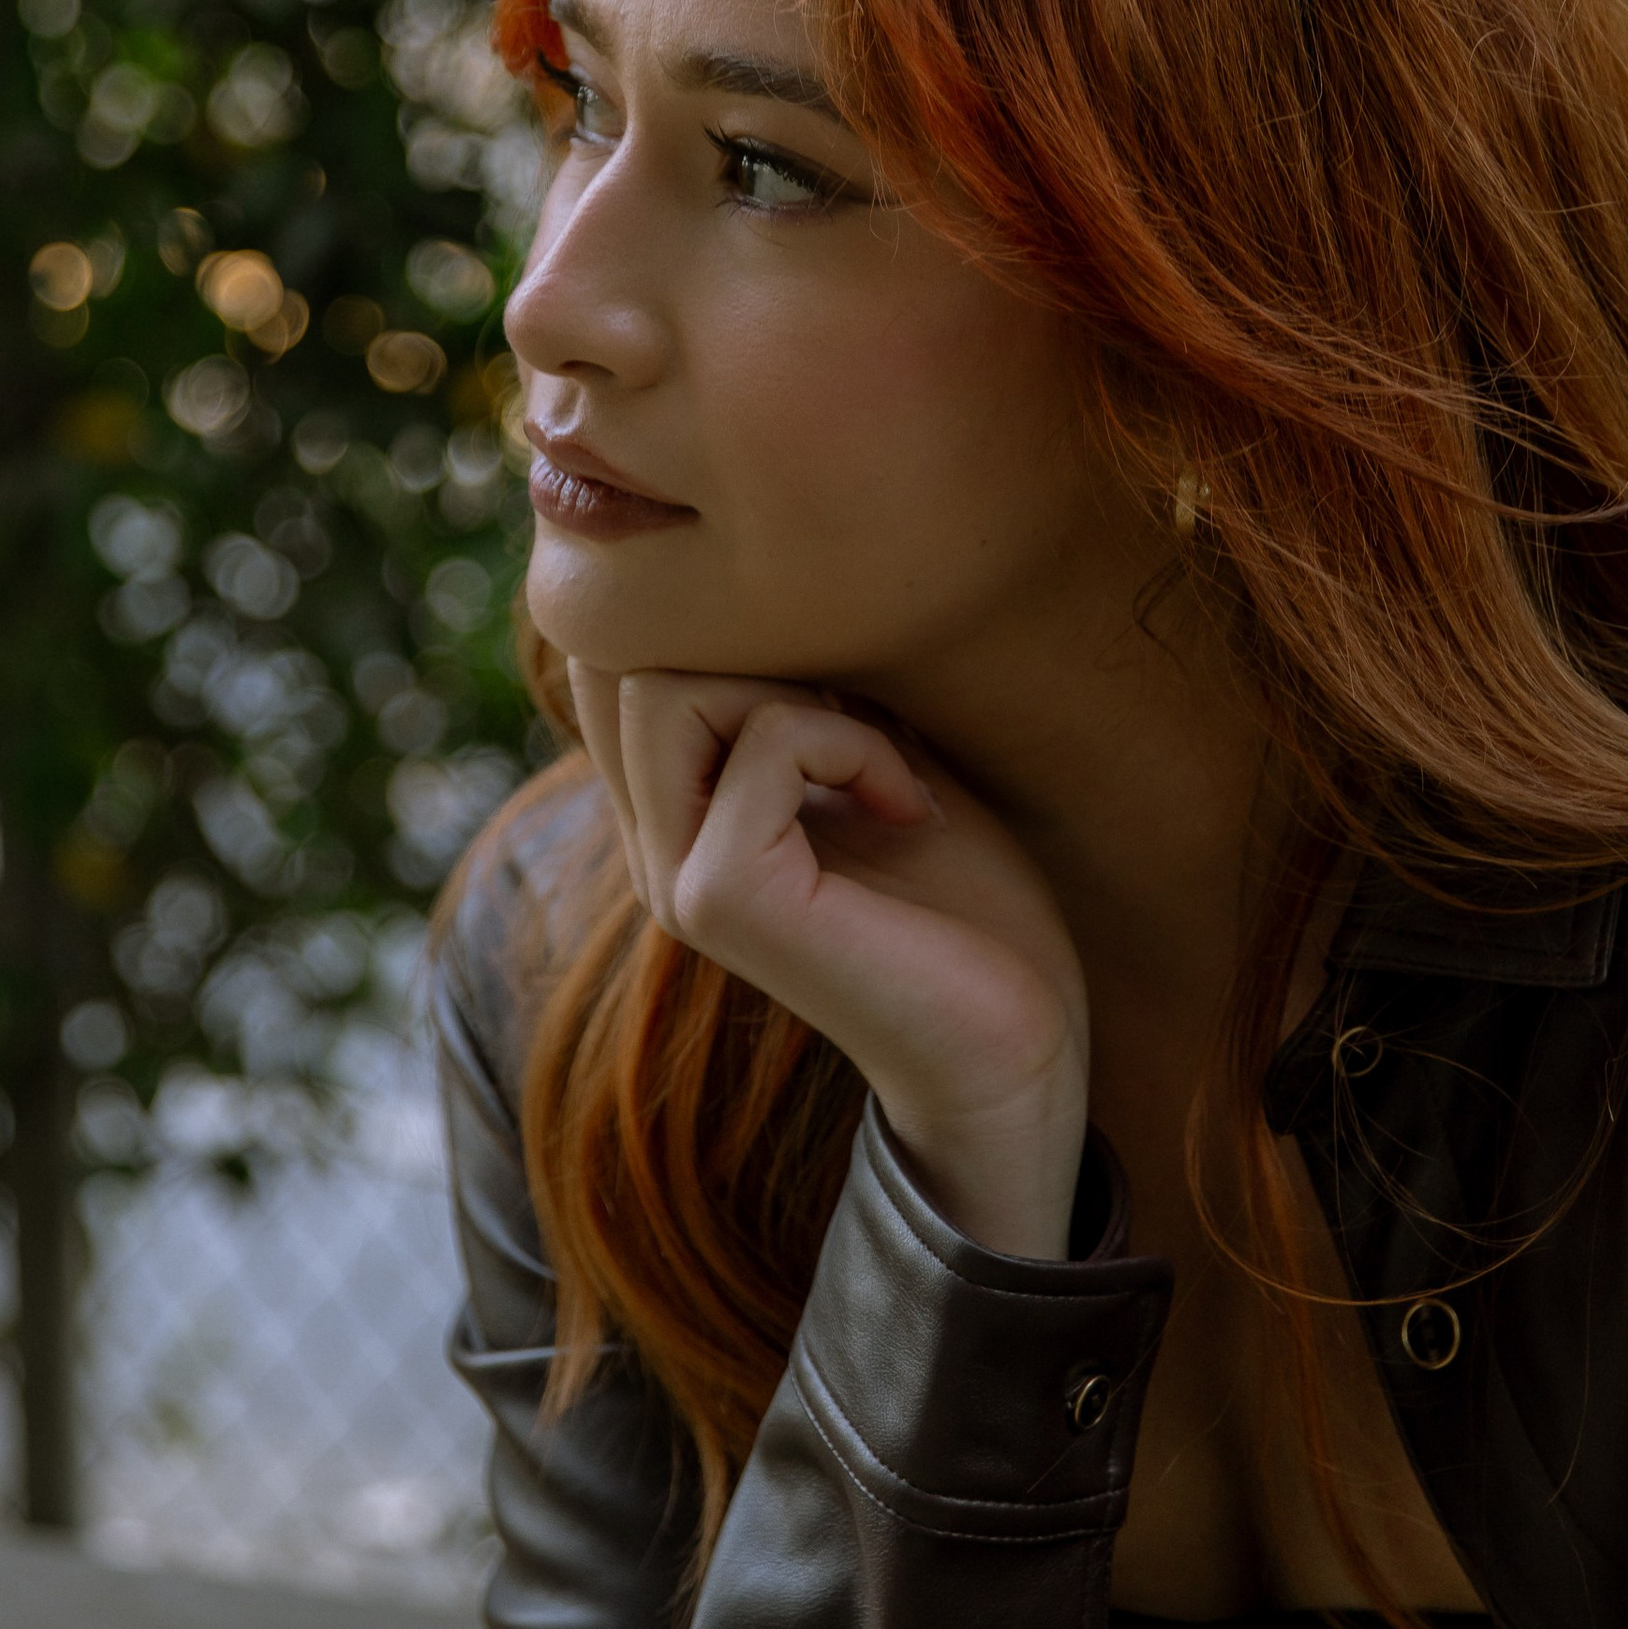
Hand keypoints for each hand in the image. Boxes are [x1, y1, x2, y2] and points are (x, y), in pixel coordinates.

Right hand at [570, 663, 1090, 1259]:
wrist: (1016, 1047)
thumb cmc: (971, 905)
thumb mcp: (876, 754)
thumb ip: (803, 686)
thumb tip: (759, 582)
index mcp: (678, 816)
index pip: (610, 659)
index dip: (718, 623)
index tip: (842, 685)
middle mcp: (655, 847)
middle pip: (624, 654)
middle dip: (755, 646)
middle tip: (860, 715)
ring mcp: (677, 878)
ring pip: (667, 684)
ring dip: (802, 690)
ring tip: (880, 760)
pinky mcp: (723, 897)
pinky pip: (769, 737)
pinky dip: (854, 744)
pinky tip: (908, 809)